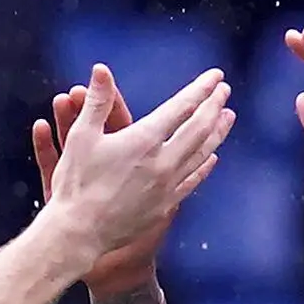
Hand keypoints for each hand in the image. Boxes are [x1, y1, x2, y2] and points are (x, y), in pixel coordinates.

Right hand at [40, 64, 232, 265]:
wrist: (80, 233)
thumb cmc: (76, 182)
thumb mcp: (81, 136)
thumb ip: (97, 102)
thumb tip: (101, 69)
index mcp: (143, 140)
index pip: (182, 107)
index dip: (201, 89)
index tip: (216, 76)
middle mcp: (163, 162)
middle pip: (199, 128)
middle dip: (214, 106)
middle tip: (225, 90)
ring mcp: (168, 185)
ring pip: (201, 153)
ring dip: (217, 132)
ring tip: (228, 116)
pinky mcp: (166, 205)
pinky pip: (192, 180)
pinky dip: (205, 165)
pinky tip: (213, 156)